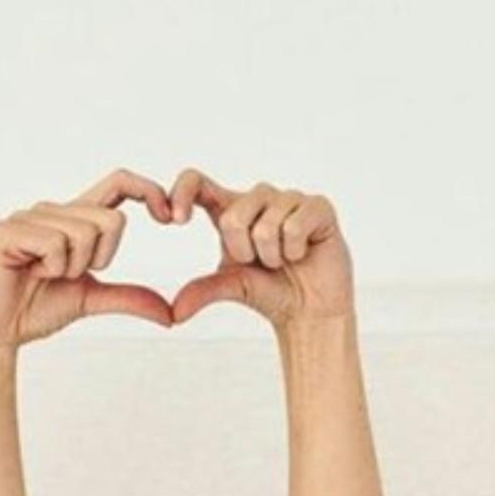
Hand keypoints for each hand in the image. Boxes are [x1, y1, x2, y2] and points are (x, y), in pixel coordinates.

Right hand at [0, 168, 174, 349]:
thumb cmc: (36, 309)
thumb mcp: (92, 300)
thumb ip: (128, 298)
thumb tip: (170, 315)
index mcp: (74, 219)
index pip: (119, 183)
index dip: (148, 190)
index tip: (169, 217)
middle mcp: (52, 210)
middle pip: (111, 219)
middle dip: (100, 259)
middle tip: (68, 275)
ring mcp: (28, 217)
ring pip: (85, 233)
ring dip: (72, 268)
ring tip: (44, 275)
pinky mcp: (7, 231)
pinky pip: (55, 244)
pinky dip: (52, 268)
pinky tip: (30, 274)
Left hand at [166, 170, 353, 328]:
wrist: (308, 310)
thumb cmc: (269, 290)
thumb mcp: (231, 286)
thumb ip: (203, 290)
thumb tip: (176, 313)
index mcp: (230, 209)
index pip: (197, 182)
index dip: (182, 193)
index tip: (176, 221)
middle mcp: (258, 198)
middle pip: (232, 217)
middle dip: (244, 252)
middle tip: (261, 262)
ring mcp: (289, 199)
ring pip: (266, 225)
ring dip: (272, 256)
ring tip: (283, 258)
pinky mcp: (317, 206)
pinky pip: (294, 225)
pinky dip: (294, 250)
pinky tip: (302, 253)